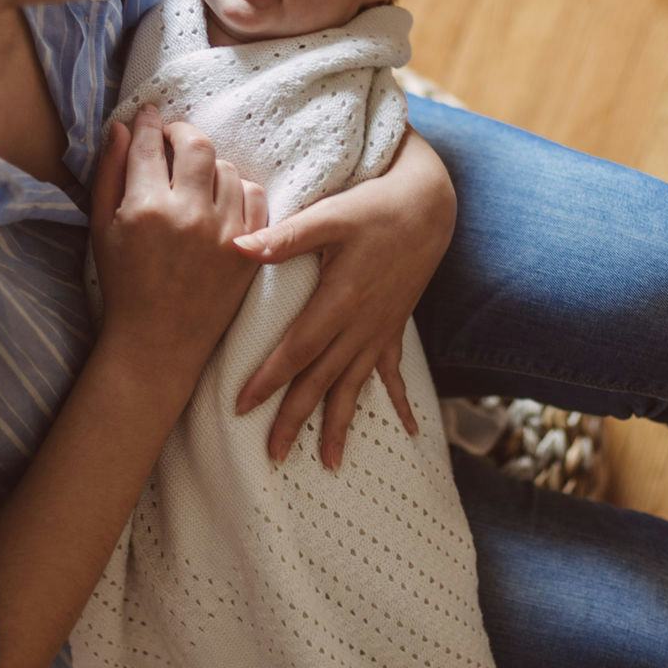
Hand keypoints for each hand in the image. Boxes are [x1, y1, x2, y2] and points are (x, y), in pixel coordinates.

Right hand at [90, 105, 268, 385]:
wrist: (159, 341)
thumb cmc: (123, 285)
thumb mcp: (101, 229)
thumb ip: (108, 174)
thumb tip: (121, 128)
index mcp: (146, 208)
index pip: (151, 144)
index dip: (149, 124)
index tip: (149, 117)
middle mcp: (188, 215)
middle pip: (197, 145)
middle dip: (183, 132)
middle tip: (174, 137)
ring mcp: (224, 232)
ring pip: (227, 169)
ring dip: (209, 165)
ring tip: (195, 177)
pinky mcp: (249, 248)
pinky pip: (255, 196)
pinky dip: (239, 190)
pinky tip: (222, 199)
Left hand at [230, 128, 456, 469]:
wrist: (429, 205)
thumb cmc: (374, 206)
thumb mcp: (330, 214)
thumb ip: (285, 236)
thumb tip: (238, 247)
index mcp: (340, 299)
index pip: (297, 349)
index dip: (269, 379)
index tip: (242, 407)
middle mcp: (362, 323)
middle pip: (323, 379)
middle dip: (297, 418)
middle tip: (274, 455)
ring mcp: (381, 328)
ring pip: (355, 385)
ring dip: (341, 423)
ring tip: (331, 463)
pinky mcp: (395, 325)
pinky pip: (394, 372)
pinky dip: (398, 402)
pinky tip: (408, 431)